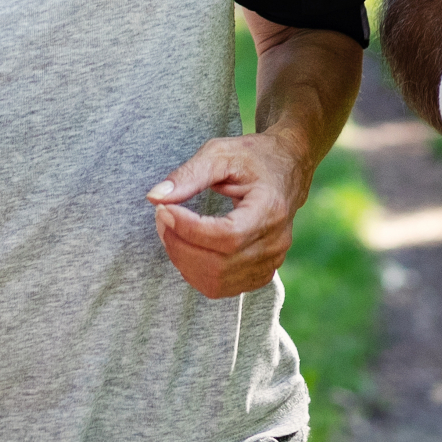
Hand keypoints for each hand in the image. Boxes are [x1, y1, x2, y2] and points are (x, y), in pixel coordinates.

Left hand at [148, 132, 313, 298]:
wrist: (287, 168)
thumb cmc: (252, 158)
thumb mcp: (221, 153)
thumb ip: (188, 175)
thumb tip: (154, 197)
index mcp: (270, 208)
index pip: (227, 236)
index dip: (189, 229)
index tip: (163, 209)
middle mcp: (275, 241)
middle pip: (219, 264)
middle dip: (179, 245)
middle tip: (161, 217)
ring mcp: (271, 261)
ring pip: (217, 281)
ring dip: (183, 260)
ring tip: (170, 231)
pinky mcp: (263, 273)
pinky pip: (222, 288)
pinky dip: (196, 273)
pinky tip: (187, 248)